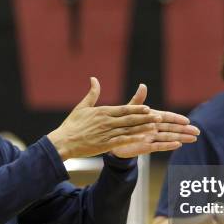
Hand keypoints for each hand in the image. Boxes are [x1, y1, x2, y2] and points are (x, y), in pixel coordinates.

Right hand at [47, 77, 161, 160]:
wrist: (64, 142)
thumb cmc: (72, 125)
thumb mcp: (82, 107)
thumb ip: (92, 93)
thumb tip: (94, 79)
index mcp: (102, 112)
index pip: (124, 109)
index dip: (137, 109)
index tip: (148, 108)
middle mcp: (107, 122)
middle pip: (130, 119)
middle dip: (145, 118)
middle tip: (159, 117)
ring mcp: (107, 133)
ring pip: (129, 130)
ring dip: (143, 128)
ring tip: (155, 127)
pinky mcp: (105, 144)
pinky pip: (122, 141)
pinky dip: (134, 139)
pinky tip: (144, 139)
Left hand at [110, 84, 198, 157]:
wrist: (112, 137)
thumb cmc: (123, 121)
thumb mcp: (130, 110)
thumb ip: (138, 100)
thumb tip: (143, 85)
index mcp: (152, 117)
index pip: (167, 117)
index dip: (177, 119)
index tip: (188, 120)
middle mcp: (154, 128)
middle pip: (172, 128)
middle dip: (185, 130)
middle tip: (197, 131)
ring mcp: (151, 138)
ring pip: (169, 137)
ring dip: (181, 138)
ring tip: (193, 139)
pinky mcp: (146, 147)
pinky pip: (159, 146)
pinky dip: (168, 145)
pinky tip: (178, 145)